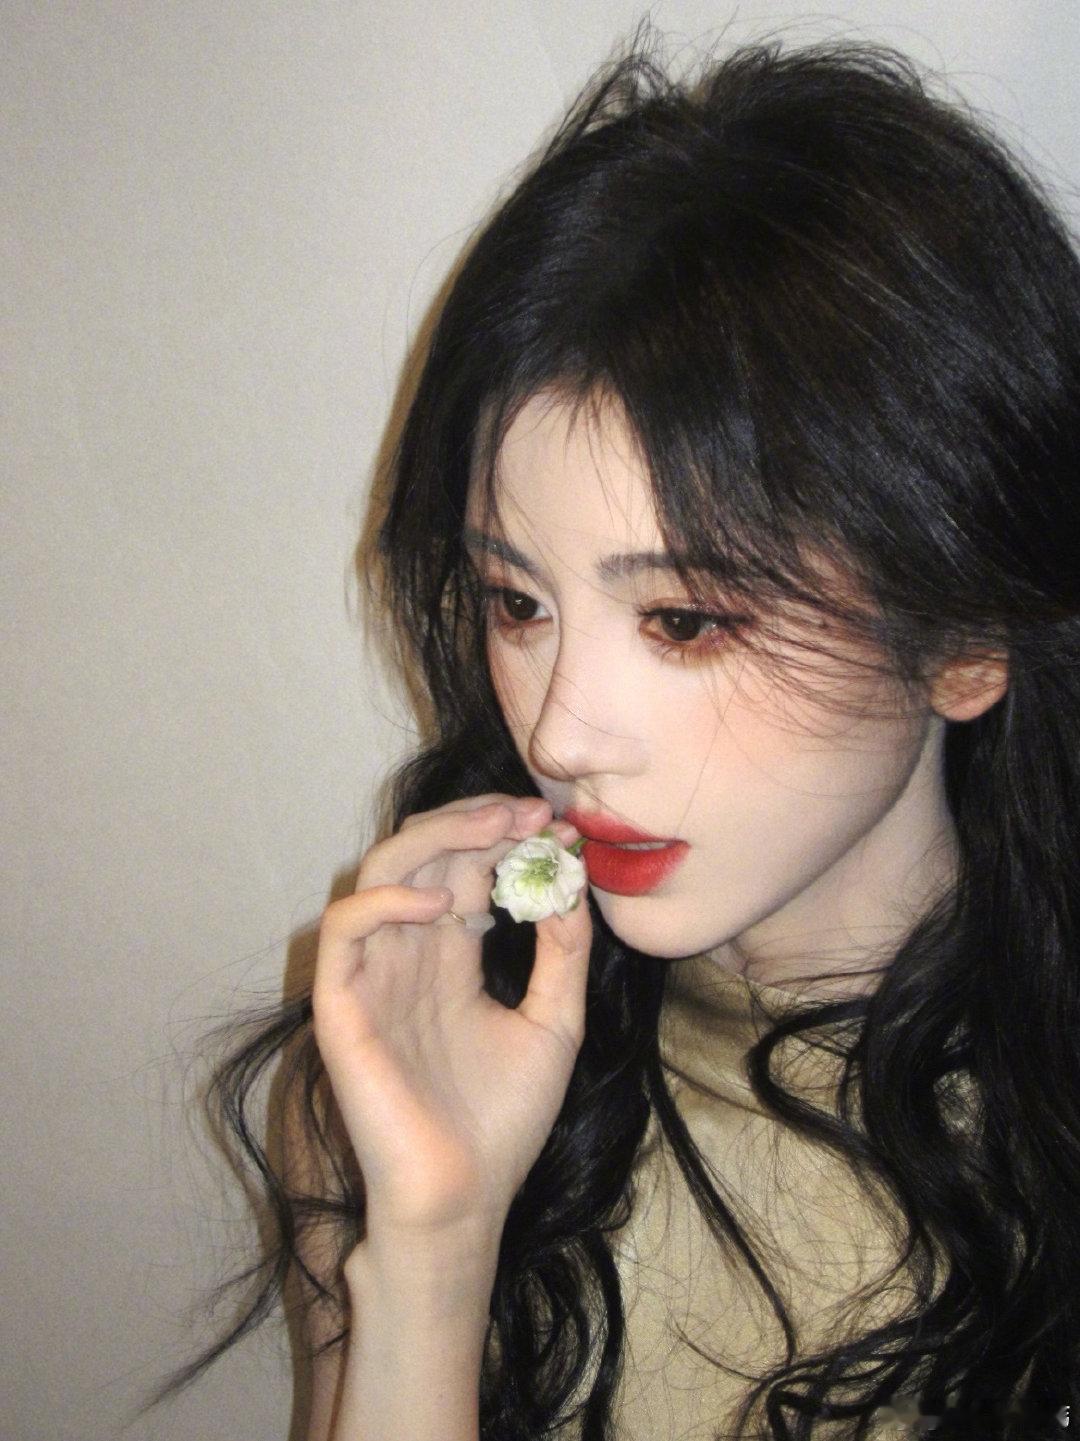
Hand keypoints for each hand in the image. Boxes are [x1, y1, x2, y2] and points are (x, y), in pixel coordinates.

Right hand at [311, 794, 591, 1241]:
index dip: (503, 839)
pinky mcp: (342, 1005)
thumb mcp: (555, 1023)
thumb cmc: (503, 1122)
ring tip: (493, 831)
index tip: (554, 824)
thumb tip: (570, 884)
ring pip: (380, 872)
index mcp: (451, 957)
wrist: (464, 1200)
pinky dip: (385, 901)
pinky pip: (346, 930)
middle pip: (423, 856)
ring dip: (434, 839)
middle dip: (475, 822)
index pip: (465, 869)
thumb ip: (562, 954)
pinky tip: (441, 904)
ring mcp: (373, 975)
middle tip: (527, 812)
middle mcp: (408, 954)